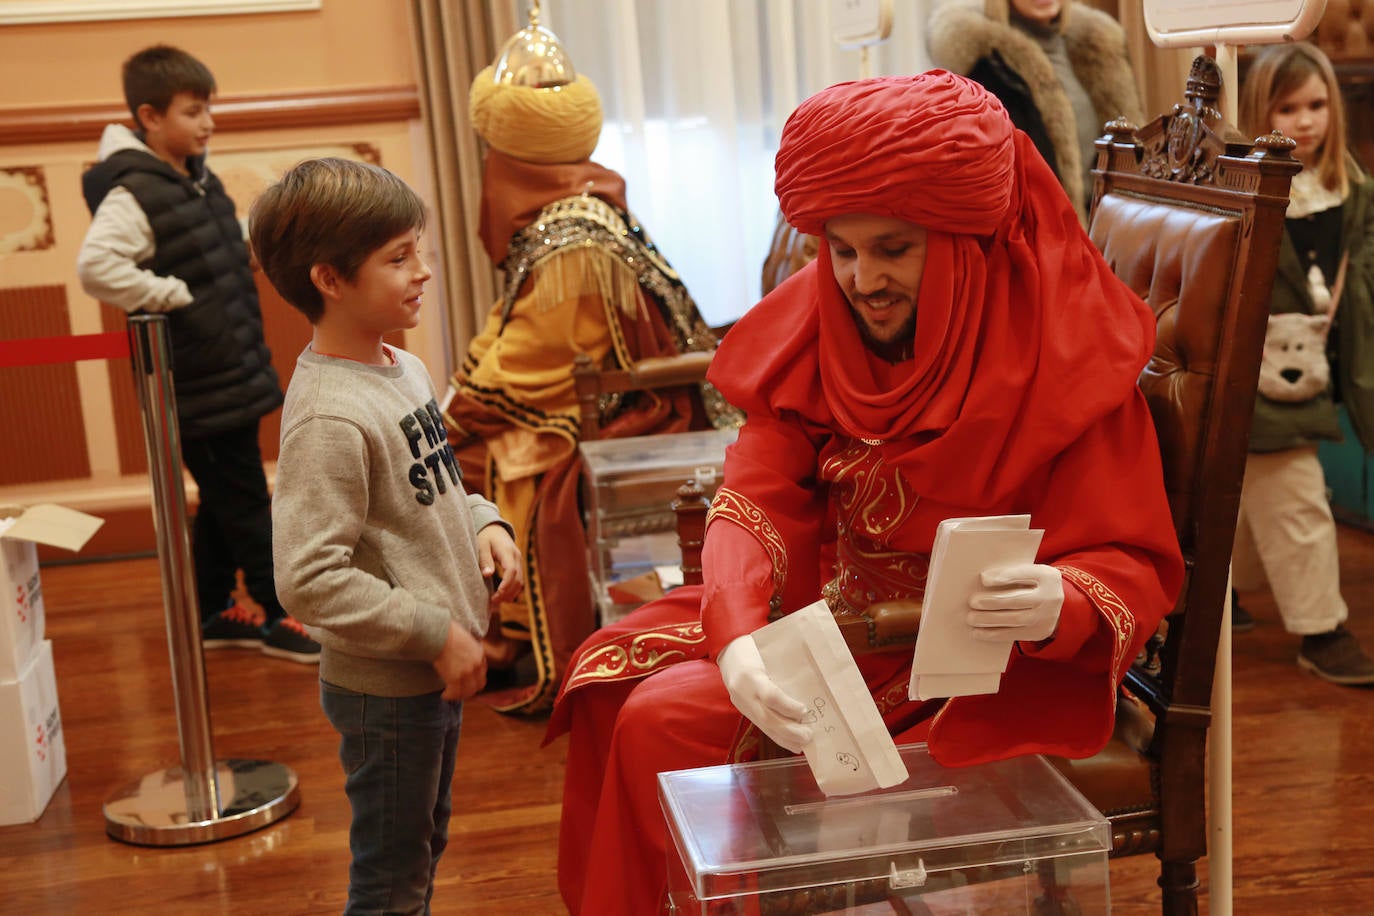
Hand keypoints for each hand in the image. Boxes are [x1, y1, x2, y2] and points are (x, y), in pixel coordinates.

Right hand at [434, 622, 485, 700]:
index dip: (474, 681)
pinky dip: (449, 696)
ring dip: (458, 695)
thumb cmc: (447, 633)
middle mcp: (476, 665)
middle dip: (468, 691)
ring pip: (467, 692)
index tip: (466, 684)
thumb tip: (463, 659)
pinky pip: (455, 693)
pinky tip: (444, 695)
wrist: (439, 633)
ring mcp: (467, 673)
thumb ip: (469, 651)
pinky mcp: (455, 678)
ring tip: (450, 695)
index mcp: (480, 655)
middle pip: (477, 686)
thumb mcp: (466, 640)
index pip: (482, 675)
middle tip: (458, 692)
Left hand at [477, 524, 523, 607]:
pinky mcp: (518, 565)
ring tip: (496, 601)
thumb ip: (485, 560)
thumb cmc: (485, 537)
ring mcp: (519, 561)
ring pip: (520, 582)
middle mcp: (517, 556)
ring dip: (510, 593)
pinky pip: (518, 580)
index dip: (506, 585)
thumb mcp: (481, 545)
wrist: (494, 528)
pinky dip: (512, 589)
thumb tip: (488, 575)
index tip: (496, 595)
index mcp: (508, 551)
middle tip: (493, 601)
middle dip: (507, 593)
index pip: (511, 571)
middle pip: (518, 579)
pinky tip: (502, 595)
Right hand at [717, 635, 812, 752]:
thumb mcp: (769, 654)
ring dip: (784, 738)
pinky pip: (760, 725)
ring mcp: (741, 702)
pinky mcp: (742, 709)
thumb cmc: (754, 647)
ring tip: (801, 744)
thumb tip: (808, 690)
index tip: (804, 711)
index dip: (788, 706)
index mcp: (750, 675)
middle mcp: (743, 692)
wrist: (728, 649)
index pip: (770, 696)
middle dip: (789, 730)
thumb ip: (784, 671)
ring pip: (763, 726)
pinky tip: (790, 743)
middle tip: (808, 736)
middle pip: (766, 717)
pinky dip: (776, 736)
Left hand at [967, 563, 1062, 643]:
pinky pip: (1013, 634)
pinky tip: (978, 632)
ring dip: (990, 620)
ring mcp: (1046, 617)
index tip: (983, 578)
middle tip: (972, 602)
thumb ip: (1012, 573)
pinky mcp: (1038, 632)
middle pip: (1018, 600)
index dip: (1004, 576)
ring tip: (971, 618)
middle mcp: (1050, 597)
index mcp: (1047, 576)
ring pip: (1015, 619)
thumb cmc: (1033, 585)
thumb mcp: (1031, 574)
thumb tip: (983, 579)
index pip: (1024, 574)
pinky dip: (993, 634)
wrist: (1059, 607)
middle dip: (993, 601)